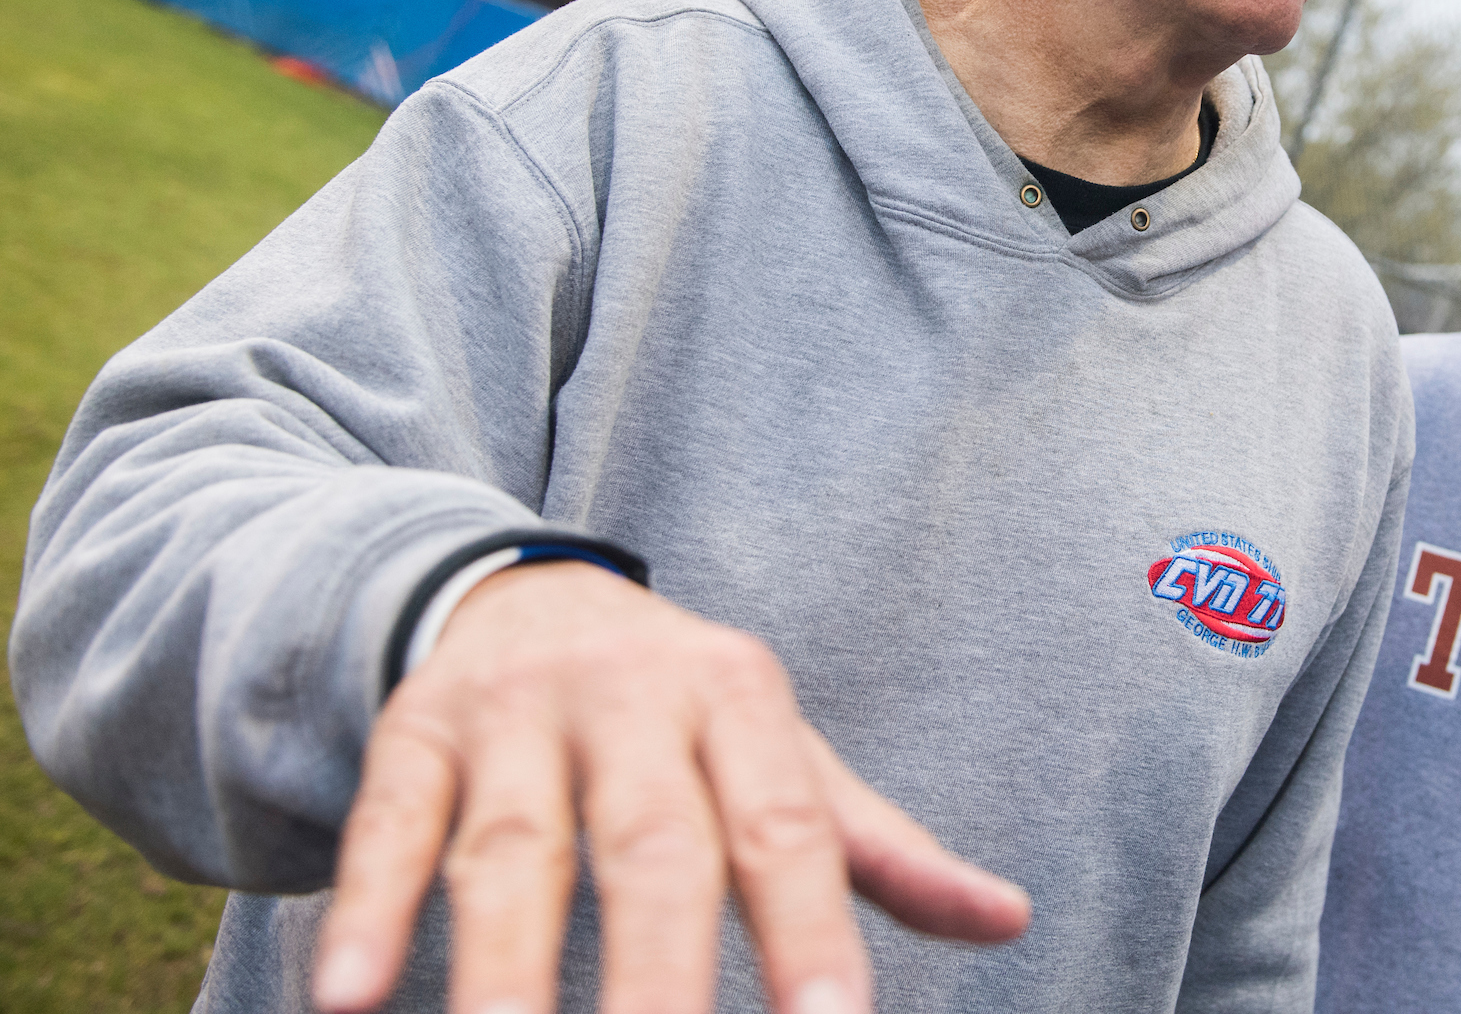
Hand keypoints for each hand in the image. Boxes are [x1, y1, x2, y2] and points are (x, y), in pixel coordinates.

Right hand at [312, 561, 1030, 1013]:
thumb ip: (881, 848)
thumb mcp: (785, 755)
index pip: (786, 828)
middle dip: (659, 973)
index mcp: (741, 700)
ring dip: (505, 967)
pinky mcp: (414, 734)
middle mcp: (633, 699)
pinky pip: (388, 825)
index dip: (811, 933)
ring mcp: (517, 714)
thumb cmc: (686, 714)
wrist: (528, 588)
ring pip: (512, 848)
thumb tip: (1009, 918)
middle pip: (651, 846)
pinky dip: (368, 910)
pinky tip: (351, 998)